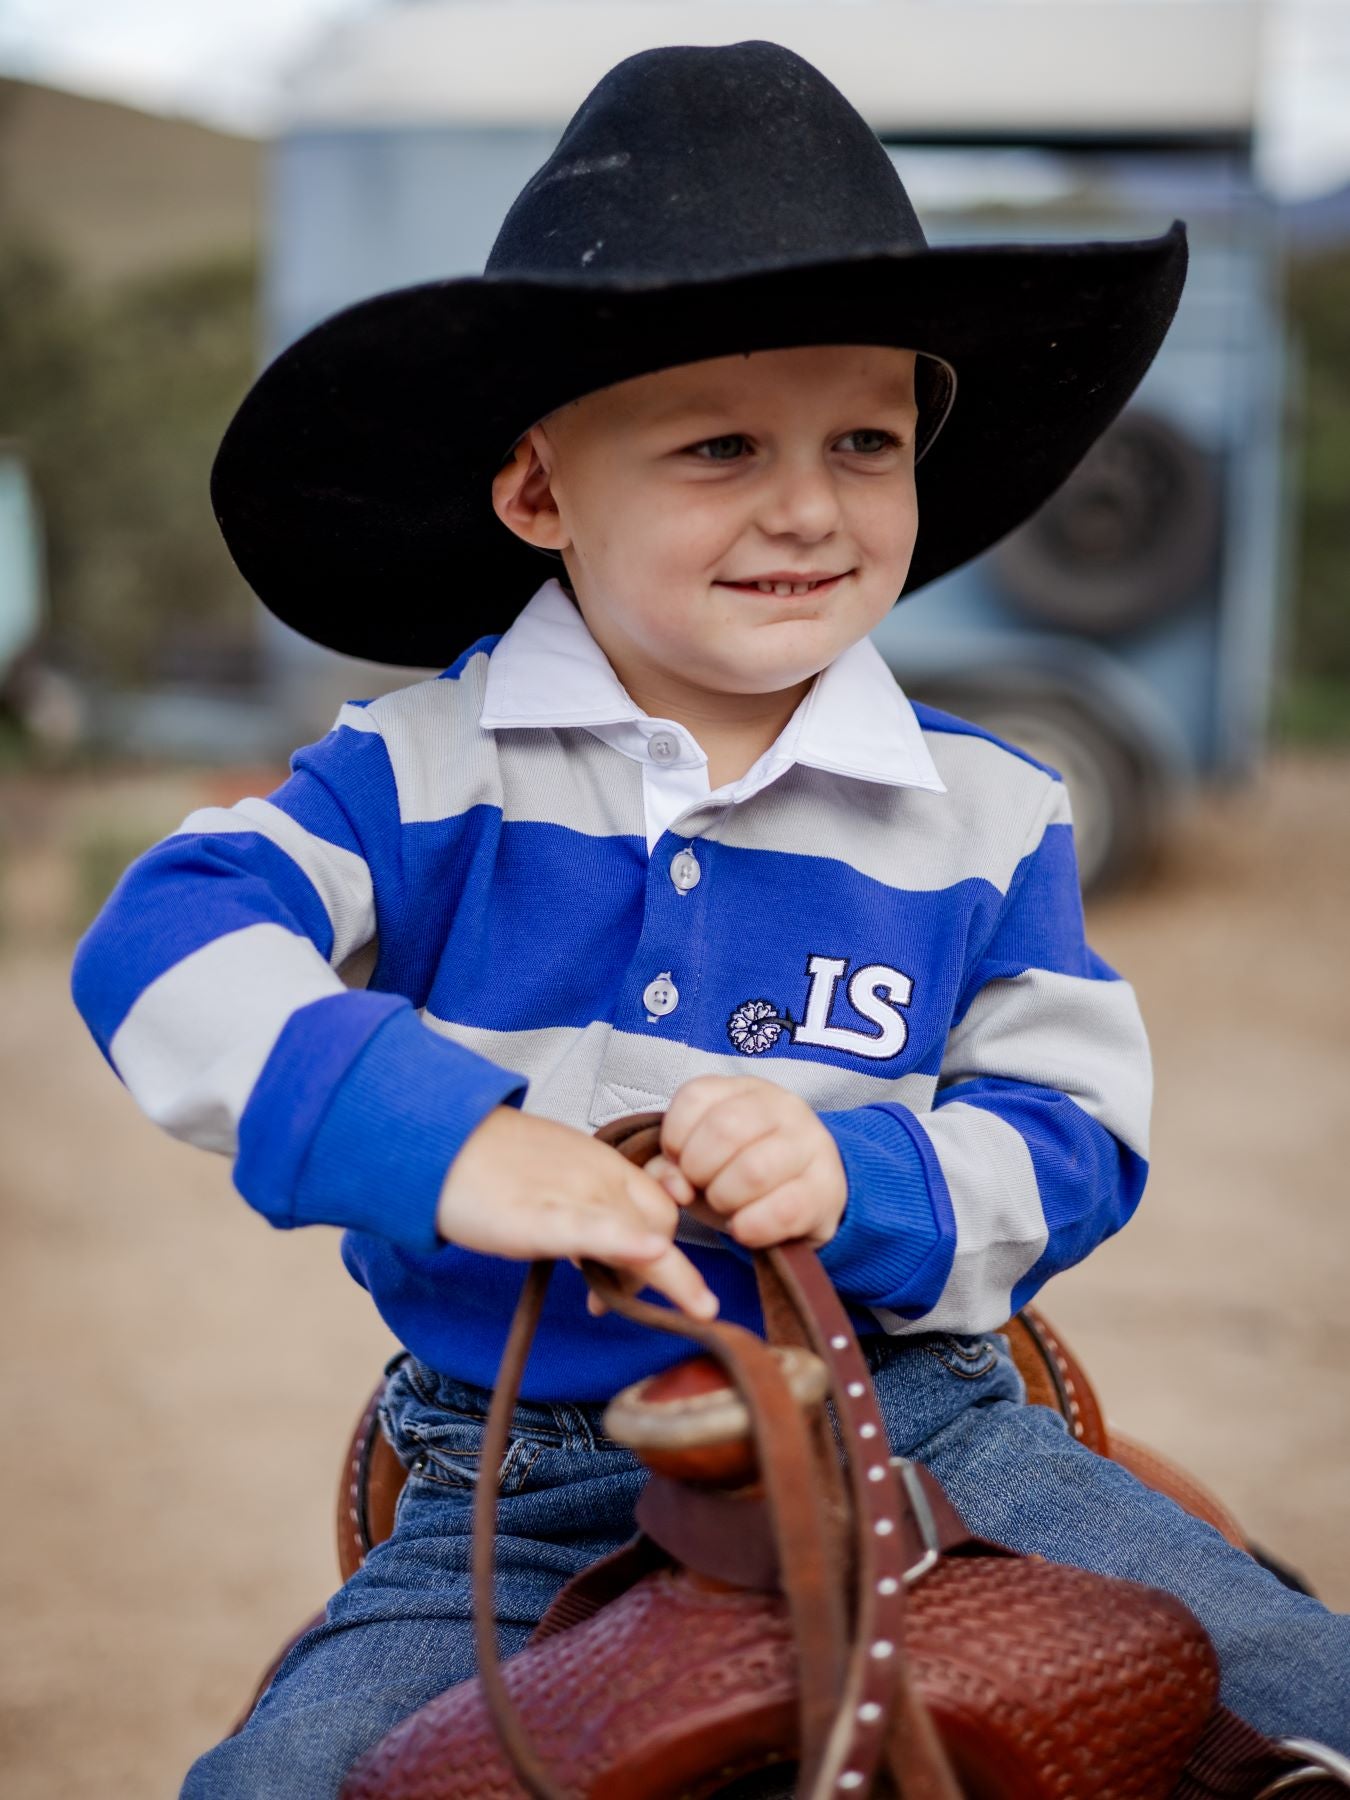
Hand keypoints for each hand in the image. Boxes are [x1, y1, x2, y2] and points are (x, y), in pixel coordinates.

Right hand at [436, 1107, 718, 1319]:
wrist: (433, 1142)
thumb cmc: (484, 1166)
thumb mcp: (549, 1181)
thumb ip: (581, 1210)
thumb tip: (599, 1254)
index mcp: (601, 1164)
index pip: (659, 1207)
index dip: (659, 1249)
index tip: (631, 1280)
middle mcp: (599, 1176)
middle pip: (661, 1223)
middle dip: (660, 1272)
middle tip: (610, 1303)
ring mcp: (574, 1194)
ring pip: (642, 1229)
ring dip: (668, 1275)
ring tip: (661, 1308)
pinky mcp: (541, 1216)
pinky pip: (594, 1226)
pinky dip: (626, 1241)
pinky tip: (651, 1252)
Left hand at [651, 1075, 847, 1250]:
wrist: (809, 1196)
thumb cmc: (743, 1172)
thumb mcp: (703, 1162)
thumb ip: (673, 1167)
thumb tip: (672, 1184)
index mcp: (744, 1090)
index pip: (694, 1097)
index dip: (674, 1137)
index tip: (680, 1162)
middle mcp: (782, 1107)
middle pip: (724, 1131)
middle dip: (698, 1170)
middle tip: (702, 1188)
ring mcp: (810, 1144)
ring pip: (754, 1171)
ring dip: (725, 1200)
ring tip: (726, 1208)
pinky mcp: (827, 1188)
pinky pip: (783, 1211)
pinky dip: (751, 1227)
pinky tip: (744, 1229)